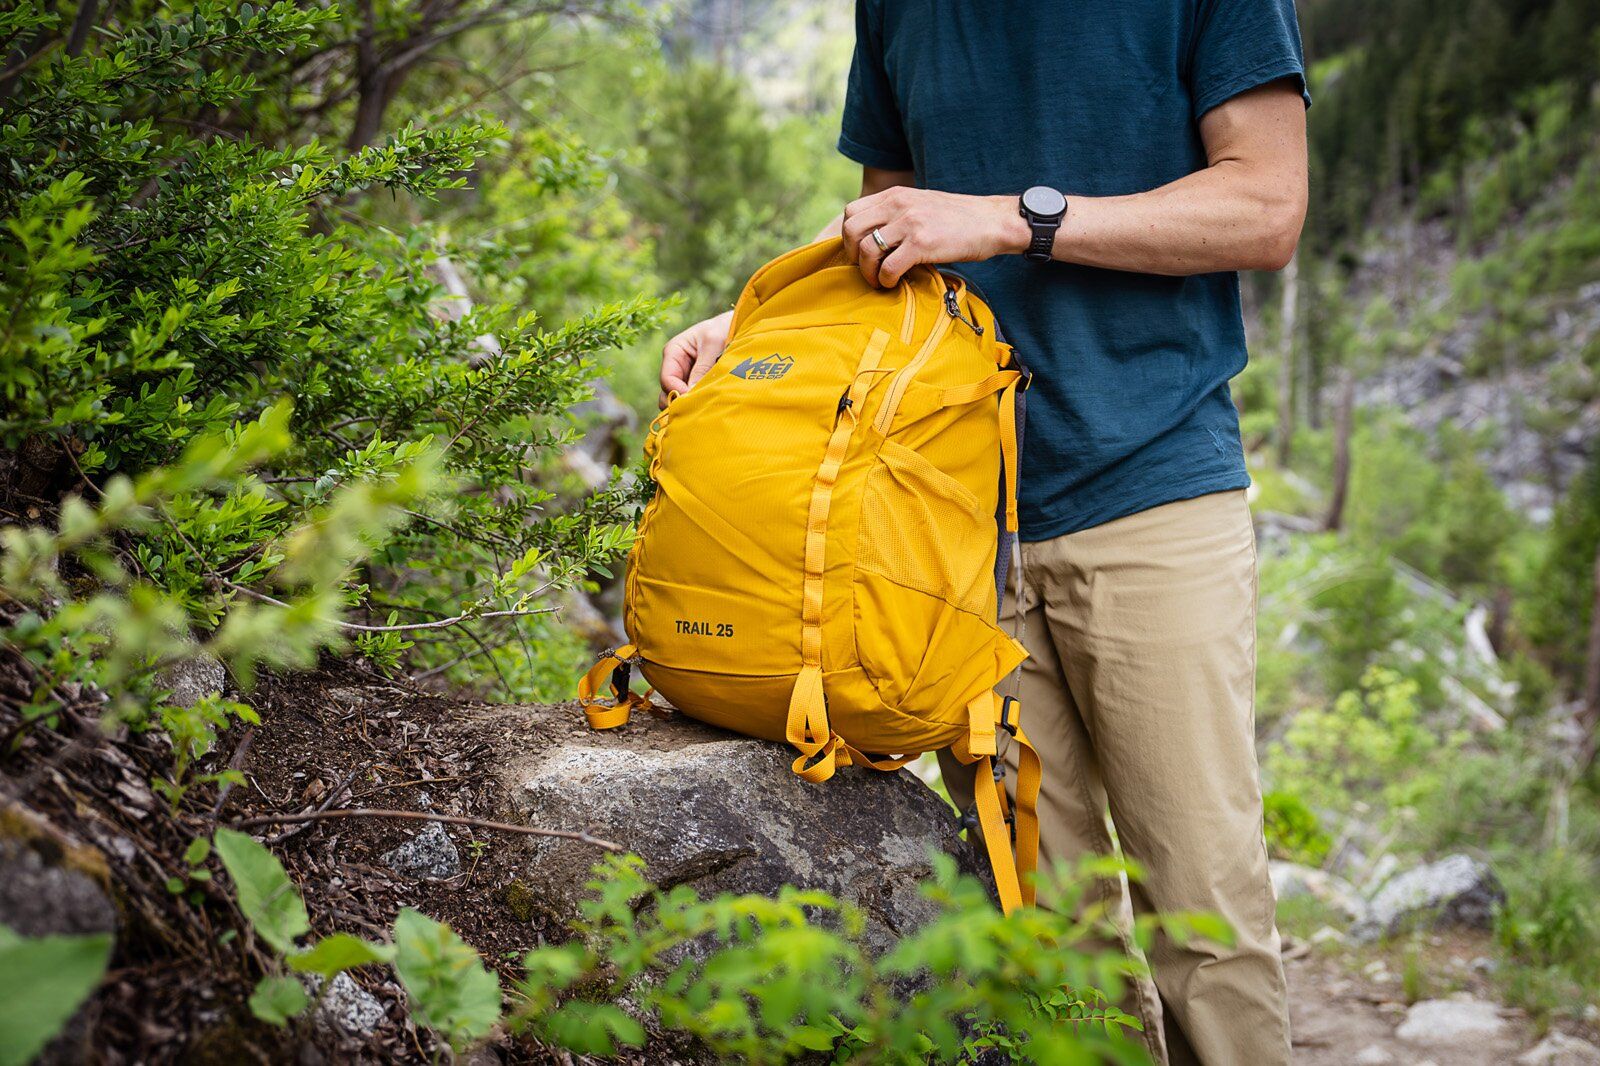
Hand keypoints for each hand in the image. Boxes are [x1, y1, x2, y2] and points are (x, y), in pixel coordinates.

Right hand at [659, 309, 733, 408]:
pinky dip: (698, 402)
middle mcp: (675, 365)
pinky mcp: (696, 383)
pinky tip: (710, 402)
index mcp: (674, 351)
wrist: (740, 325)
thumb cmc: (724, 328)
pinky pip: (691, 398)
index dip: (678, 392)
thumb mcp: (713, 344)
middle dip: (679, 401)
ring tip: (706, 404)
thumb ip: (702, 368)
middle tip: (698, 407)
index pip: (667, 379)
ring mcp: (685, 375)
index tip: (695, 399)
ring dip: (688, 403)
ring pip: (677, 398)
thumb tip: (692, 395)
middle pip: (667, 392)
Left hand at [841, 188, 1030, 286]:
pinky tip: (894, 283)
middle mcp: (898, 204)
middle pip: (851, 230)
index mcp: (895, 195)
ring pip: (865, 250)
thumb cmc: (958, 220)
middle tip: (867, 270)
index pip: (851, 212)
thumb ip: (896, 215)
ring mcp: (909, 222)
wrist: (992, 222)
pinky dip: (886, 280)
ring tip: (879, 280)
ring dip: (868, 272)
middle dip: (852, 256)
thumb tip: (872, 238)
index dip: (849, 237)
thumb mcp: (921, 205)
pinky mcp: (922, 243)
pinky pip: (888, 267)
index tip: (861, 253)